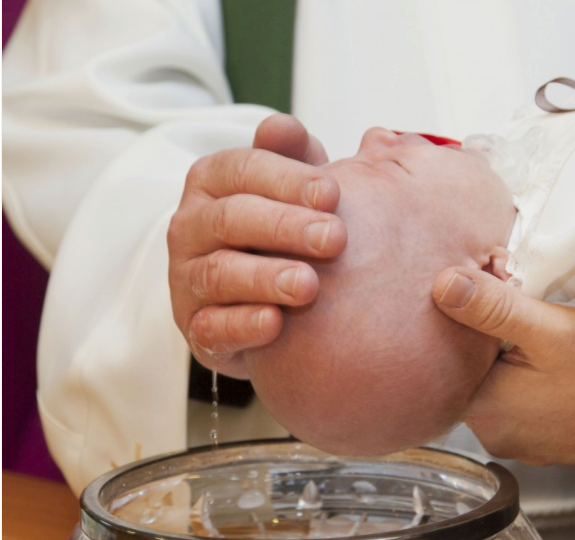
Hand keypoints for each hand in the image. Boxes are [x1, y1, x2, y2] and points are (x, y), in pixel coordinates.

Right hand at [168, 114, 345, 377]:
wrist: (265, 295)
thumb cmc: (285, 227)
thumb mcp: (293, 187)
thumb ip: (291, 156)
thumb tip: (281, 127)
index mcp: (212, 182)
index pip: (243, 169)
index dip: (288, 179)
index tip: (334, 193)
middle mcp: (191, 226)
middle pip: (231, 218)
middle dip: (285, 227)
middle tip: (335, 238)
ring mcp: (187, 278)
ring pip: (219, 273)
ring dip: (266, 278)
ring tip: (309, 285)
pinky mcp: (196, 327)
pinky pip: (211, 327)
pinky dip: (242, 325)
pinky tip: (276, 324)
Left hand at [432, 266, 574, 470]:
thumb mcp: (549, 329)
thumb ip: (493, 307)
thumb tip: (443, 285)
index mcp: (481, 408)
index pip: (450, 353)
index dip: (469, 318)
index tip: (496, 295)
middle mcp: (491, 432)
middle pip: (474, 369)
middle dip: (492, 337)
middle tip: (527, 310)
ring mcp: (516, 440)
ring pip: (498, 383)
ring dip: (513, 358)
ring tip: (543, 336)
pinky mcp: (539, 440)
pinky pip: (521, 400)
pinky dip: (531, 379)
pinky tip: (554, 364)